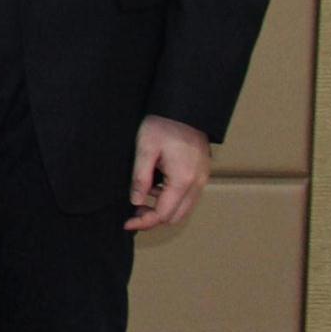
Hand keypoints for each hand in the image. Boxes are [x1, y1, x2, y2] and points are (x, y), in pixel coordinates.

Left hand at [126, 114, 212, 231]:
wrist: (185, 108)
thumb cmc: (163, 124)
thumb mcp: (145, 149)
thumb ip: (140, 178)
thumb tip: (135, 201)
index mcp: (183, 179)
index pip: (164, 214)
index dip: (144, 222)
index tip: (127, 223)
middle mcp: (197, 184)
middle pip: (176, 217)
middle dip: (154, 219)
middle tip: (133, 213)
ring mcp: (203, 179)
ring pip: (184, 209)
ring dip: (163, 210)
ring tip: (142, 199)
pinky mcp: (202, 174)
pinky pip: (188, 197)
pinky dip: (172, 200)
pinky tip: (155, 188)